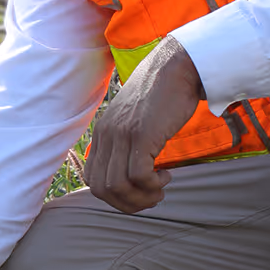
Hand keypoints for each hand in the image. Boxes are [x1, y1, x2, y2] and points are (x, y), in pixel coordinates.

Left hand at [84, 35, 202, 213]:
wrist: (177, 66)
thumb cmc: (162, 95)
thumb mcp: (134, 118)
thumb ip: (125, 140)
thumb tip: (130, 172)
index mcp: (101, 133)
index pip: (92, 180)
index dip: (113, 196)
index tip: (137, 192)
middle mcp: (106, 134)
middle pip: (101, 189)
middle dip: (126, 204)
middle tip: (151, 197)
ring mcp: (122, 134)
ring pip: (118, 186)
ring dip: (141, 198)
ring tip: (160, 189)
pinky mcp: (142, 134)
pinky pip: (138, 175)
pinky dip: (152, 185)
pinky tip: (167, 176)